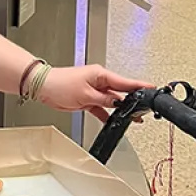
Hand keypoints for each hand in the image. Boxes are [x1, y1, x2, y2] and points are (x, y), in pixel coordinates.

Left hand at [35, 64, 155, 120]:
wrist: (43, 87)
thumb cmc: (60, 84)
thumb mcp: (86, 95)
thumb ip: (105, 100)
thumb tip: (119, 103)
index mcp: (100, 75)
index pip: (125, 82)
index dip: (140, 86)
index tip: (152, 88)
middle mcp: (99, 81)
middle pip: (121, 91)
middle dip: (132, 100)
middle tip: (145, 107)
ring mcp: (94, 90)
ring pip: (112, 101)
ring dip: (120, 109)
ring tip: (134, 116)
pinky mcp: (88, 98)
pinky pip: (102, 107)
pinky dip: (107, 114)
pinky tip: (114, 120)